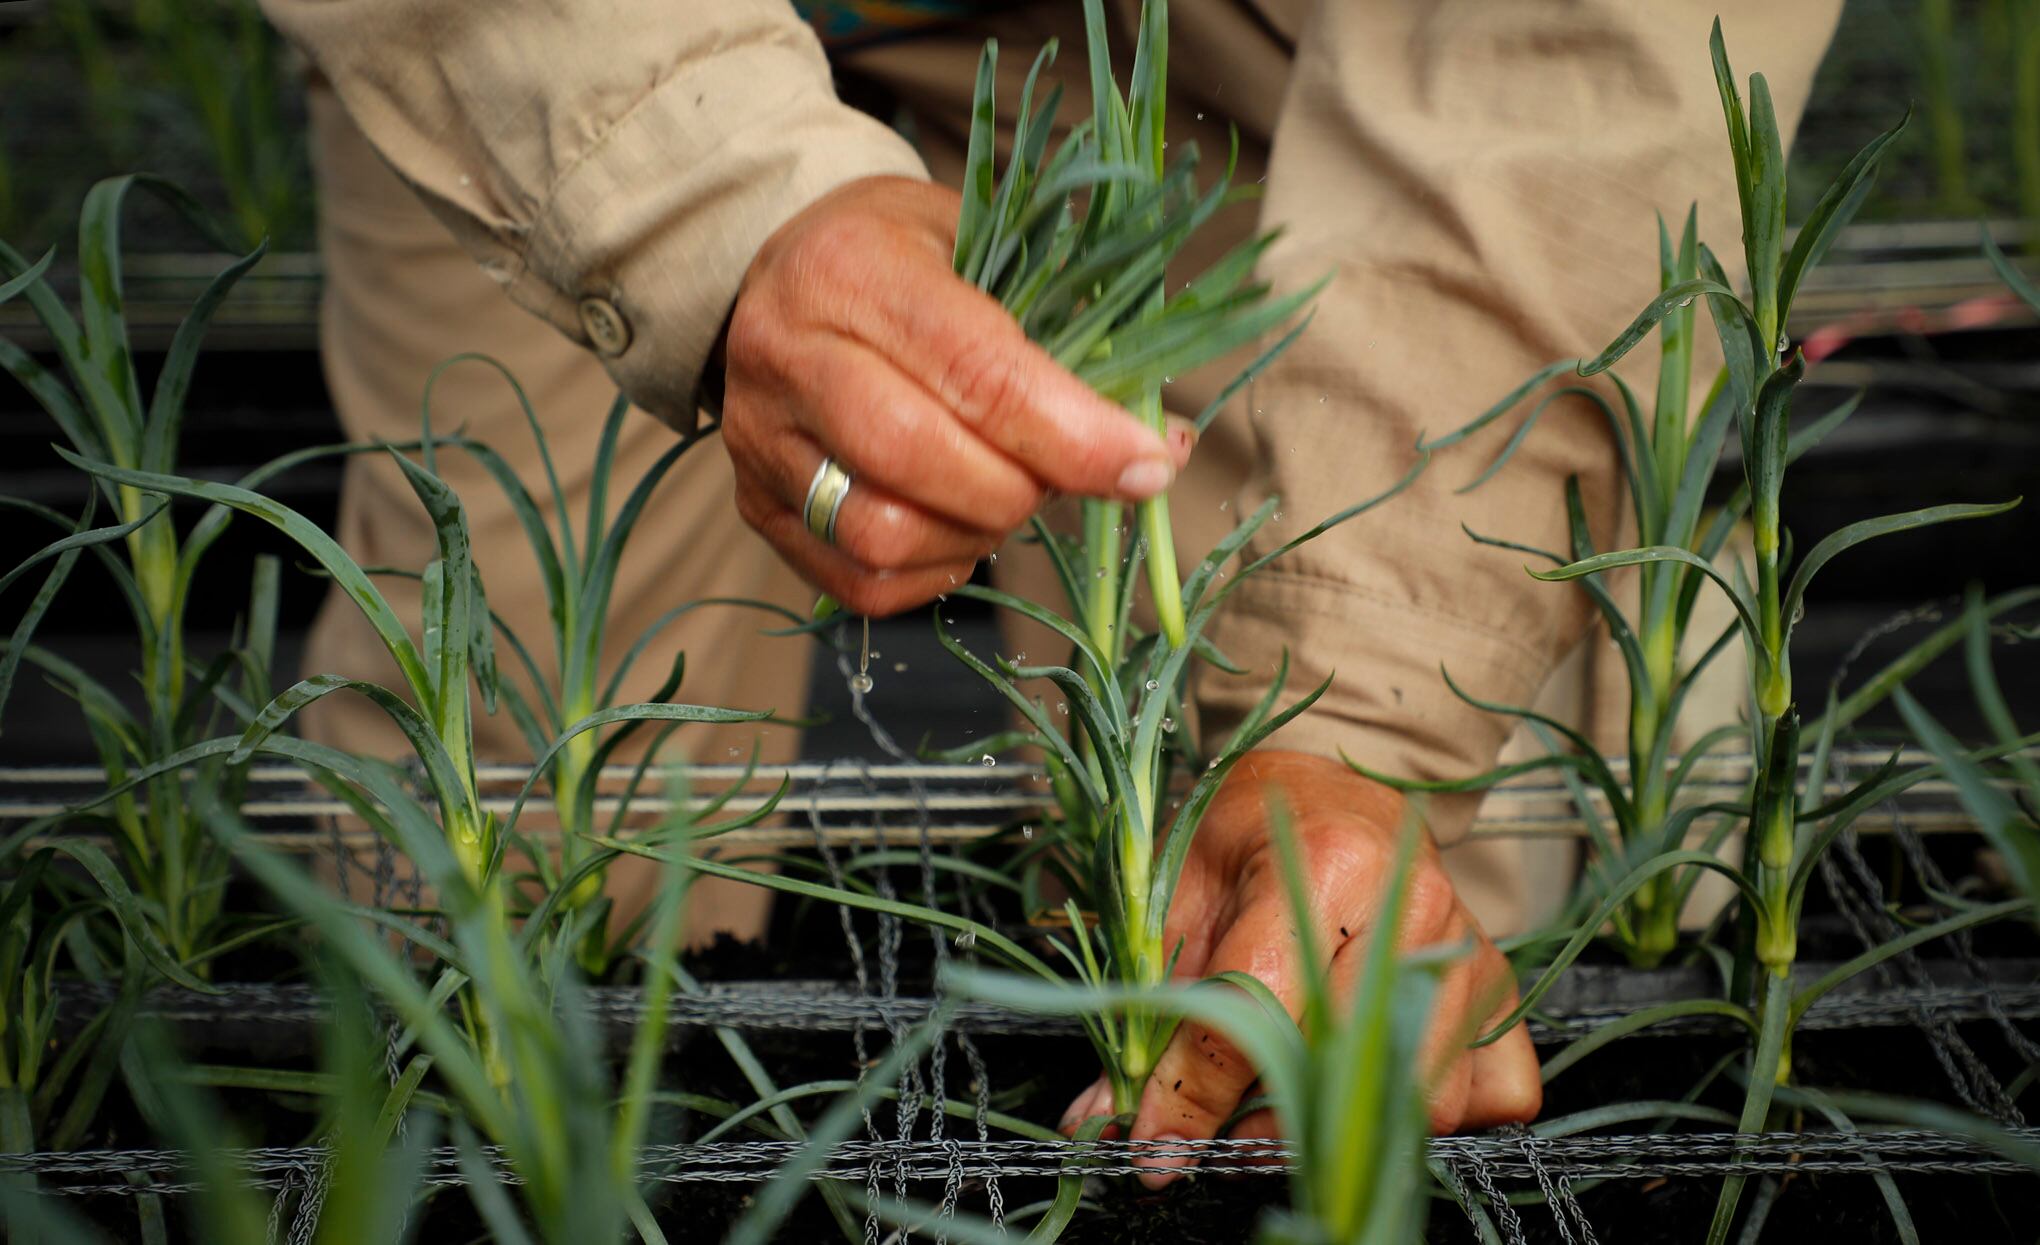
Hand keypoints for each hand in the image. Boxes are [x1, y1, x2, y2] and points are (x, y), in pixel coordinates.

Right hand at [720, 176, 1191, 615]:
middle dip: (1021, 489)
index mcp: (852, 268)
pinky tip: (957, 523)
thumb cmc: (906, 258)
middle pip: (917, 459)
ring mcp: (760, 438)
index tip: (1145, 466)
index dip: (1072, 434)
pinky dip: (934, 568)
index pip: (974, 370)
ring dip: (975, 535)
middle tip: (1066, 476)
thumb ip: (1069, 334)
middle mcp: (786, 352)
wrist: (785, 275)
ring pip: (881, 535)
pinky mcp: (755, 506)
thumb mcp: (987, 247)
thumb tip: (1158, 441)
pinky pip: (859, 581)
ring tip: (1005, 492)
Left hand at [1058, 750, 1541, 1186]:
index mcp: (1324, 860)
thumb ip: (1149, 1001)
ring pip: (1422, 1097)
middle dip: (1266, 1125)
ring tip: (1289, 1105)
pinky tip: (1381, 1087)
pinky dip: (1439, 1114)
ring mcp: (1470, 951)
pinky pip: (1497, 1094)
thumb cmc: (1247, 832)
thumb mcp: (1178, 892)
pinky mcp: (1504, 988)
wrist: (1329, 787)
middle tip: (1220, 1137)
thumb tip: (1102, 1116)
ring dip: (1349, 1126)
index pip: (1256, 1007)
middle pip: (1342, 1064)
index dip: (1195, 1094)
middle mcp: (1414, 904)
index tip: (1156, 1147)